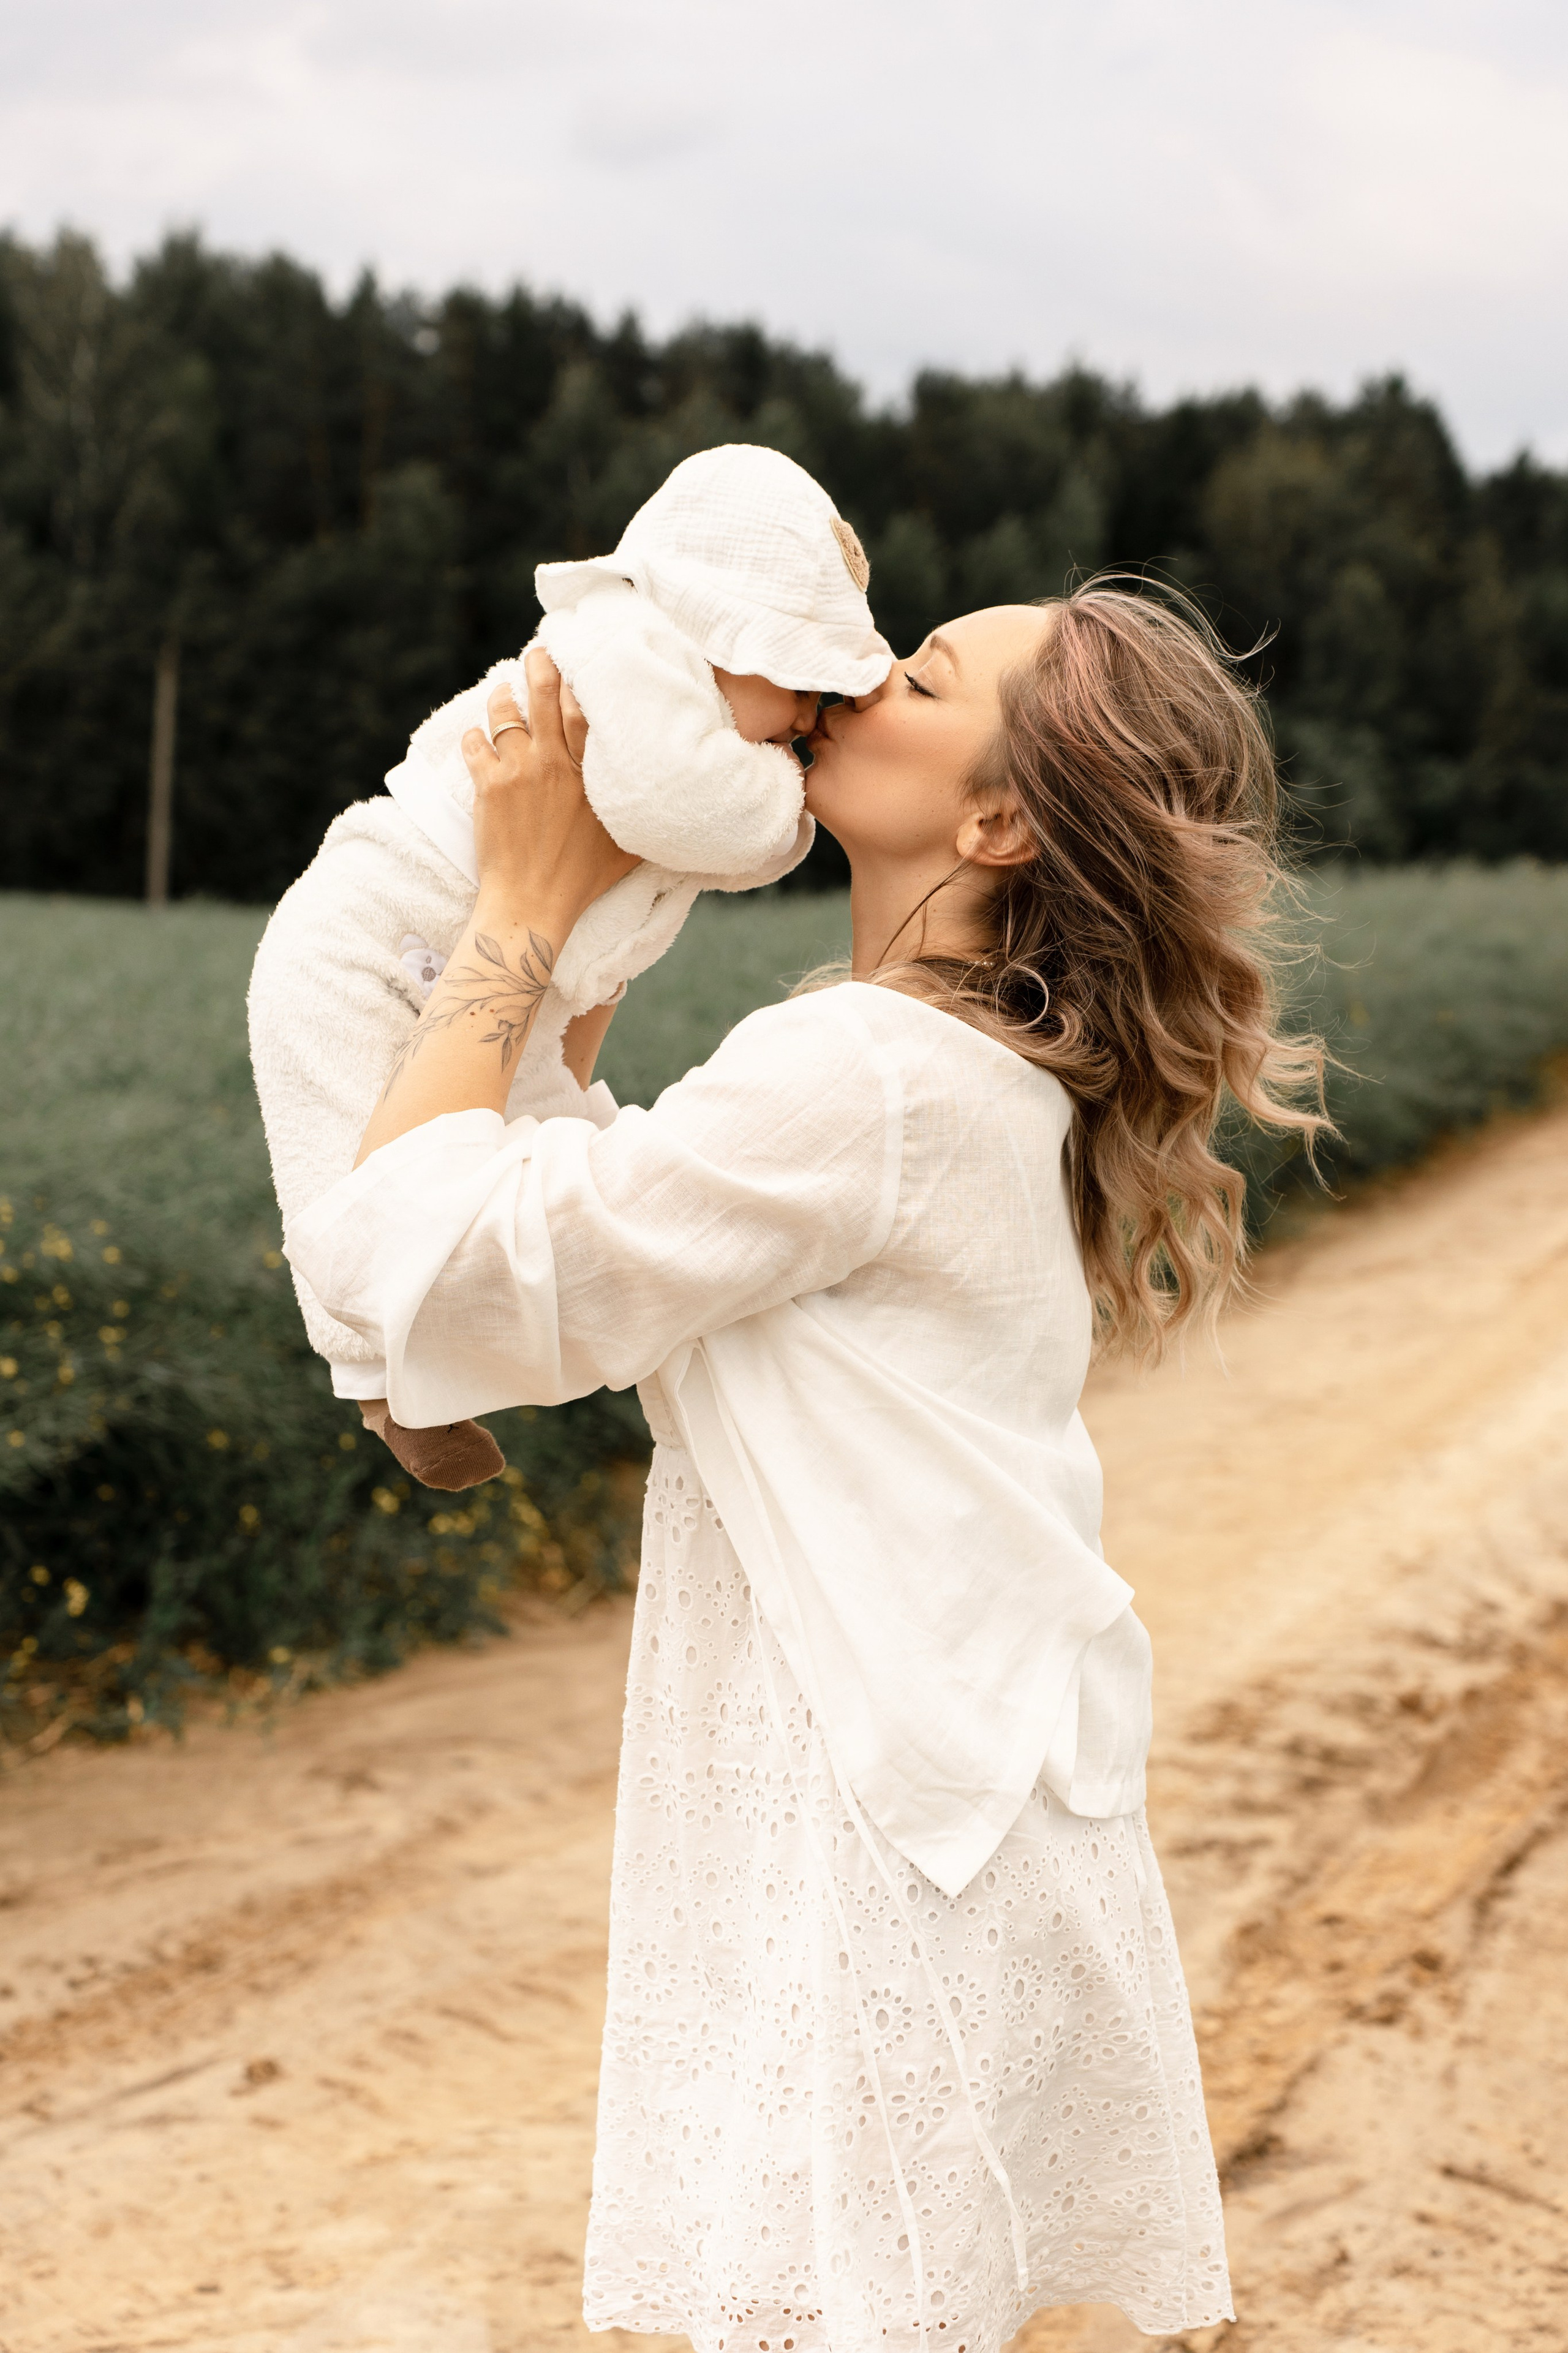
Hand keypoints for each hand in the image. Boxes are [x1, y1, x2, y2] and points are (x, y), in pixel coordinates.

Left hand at [461, 650, 637, 932]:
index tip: (576, 661)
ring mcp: (518, 772)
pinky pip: (474, 744)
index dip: (577, 679)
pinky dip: (474, 736)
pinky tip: (478, 737)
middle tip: (538, 652)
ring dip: (503, 697)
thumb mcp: (628, 847)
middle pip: (543, 696)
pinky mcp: (487, 786)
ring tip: (504, 692)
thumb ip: (643, 816)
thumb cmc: (583, 880)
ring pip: (505, 714)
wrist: (532, 905)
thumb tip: (675, 804)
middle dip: (539, 666)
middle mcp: (554, 764)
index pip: (583, 709)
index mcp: (589, 775)